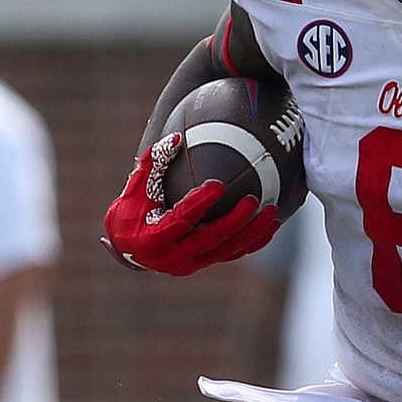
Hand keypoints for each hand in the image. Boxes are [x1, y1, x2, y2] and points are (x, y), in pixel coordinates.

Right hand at [103, 132, 280, 274]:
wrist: (129, 247)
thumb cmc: (131, 211)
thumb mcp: (135, 187)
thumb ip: (153, 163)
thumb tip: (176, 138)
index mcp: (154, 239)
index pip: (181, 220)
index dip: (200, 203)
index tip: (218, 184)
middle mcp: (173, 257)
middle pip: (211, 239)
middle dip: (235, 221)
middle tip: (253, 200)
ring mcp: (191, 264)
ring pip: (227, 250)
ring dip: (252, 232)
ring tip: (272, 212)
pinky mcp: (203, 264)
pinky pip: (232, 253)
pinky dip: (253, 241)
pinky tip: (271, 225)